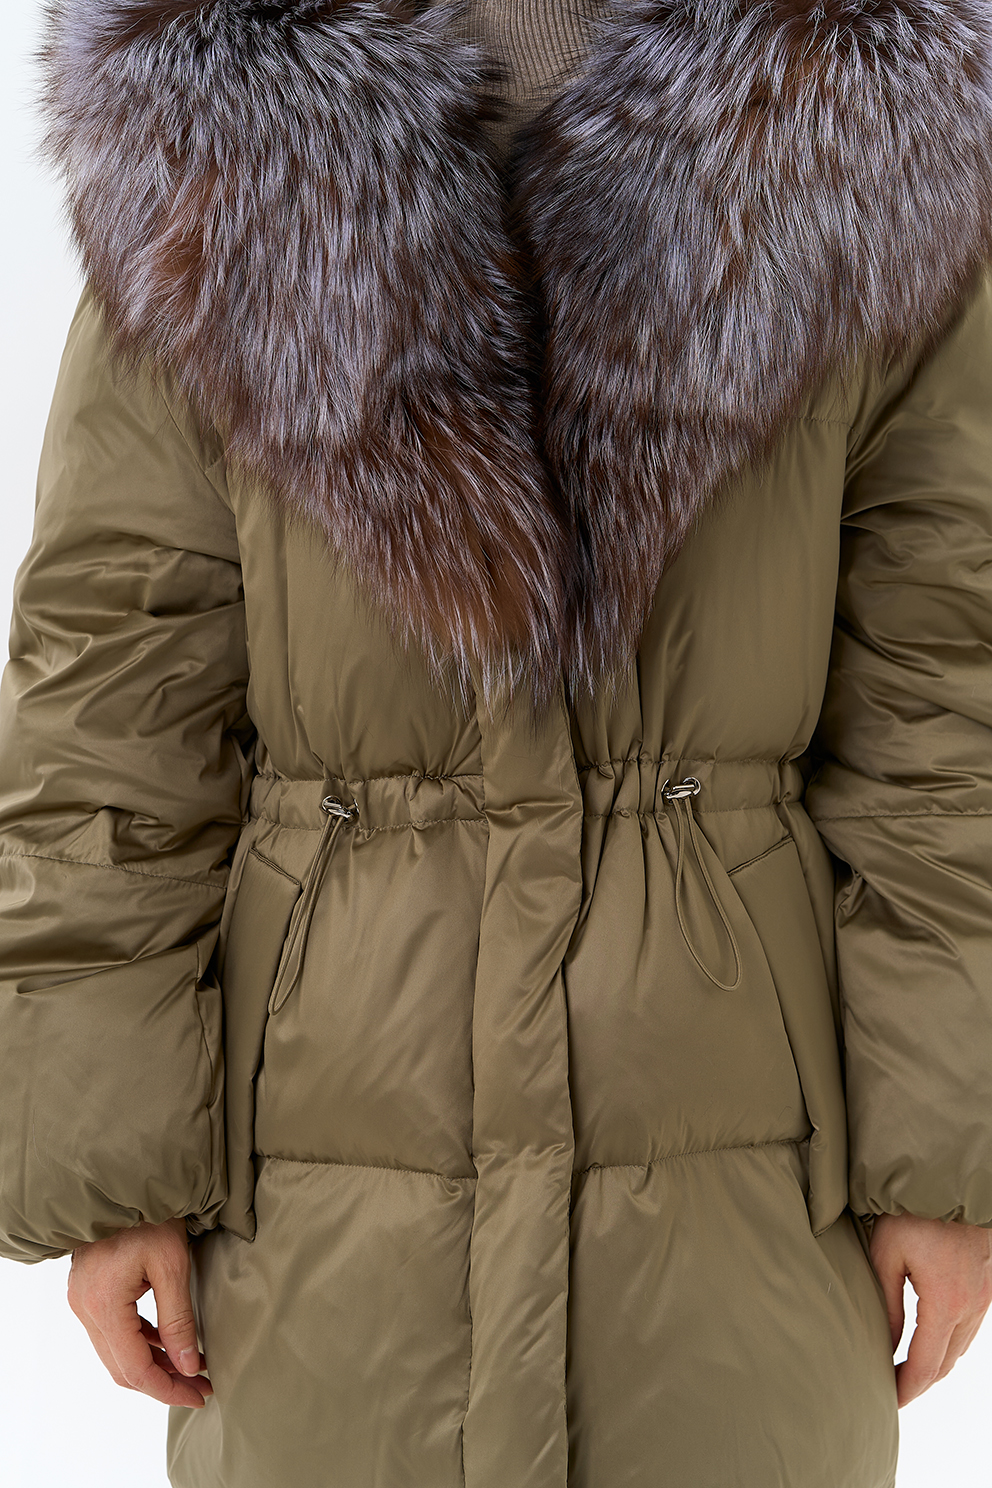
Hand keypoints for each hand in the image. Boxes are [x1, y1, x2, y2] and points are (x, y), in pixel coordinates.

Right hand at [68, 1216, 211, 1408]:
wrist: (122, 1181)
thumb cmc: (148, 1215)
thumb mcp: (172, 1265)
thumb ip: (178, 1319)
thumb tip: (188, 1365)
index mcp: (103, 1306)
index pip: (134, 1369)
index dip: (167, 1389)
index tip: (198, 1395)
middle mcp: (86, 1309)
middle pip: (122, 1367)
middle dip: (162, 1382)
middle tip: (199, 1387)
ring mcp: (83, 1301)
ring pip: (117, 1352)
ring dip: (152, 1364)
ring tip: (190, 1369)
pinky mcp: (90, 1292)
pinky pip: (114, 1331)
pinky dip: (141, 1342)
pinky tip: (168, 1343)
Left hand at [869, 1212, 991, 1406]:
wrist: (951, 1181)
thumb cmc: (916, 1211)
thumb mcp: (887, 1252)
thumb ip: (886, 1303)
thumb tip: (885, 1343)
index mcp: (945, 1304)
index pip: (925, 1366)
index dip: (905, 1388)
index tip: (888, 1399)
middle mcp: (971, 1307)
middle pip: (946, 1364)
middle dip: (920, 1382)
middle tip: (893, 1389)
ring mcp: (984, 1297)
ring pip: (961, 1347)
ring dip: (936, 1363)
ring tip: (906, 1368)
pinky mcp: (987, 1285)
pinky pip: (971, 1326)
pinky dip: (951, 1341)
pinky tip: (931, 1338)